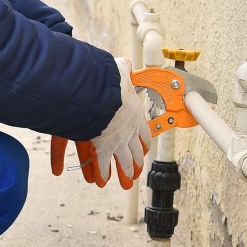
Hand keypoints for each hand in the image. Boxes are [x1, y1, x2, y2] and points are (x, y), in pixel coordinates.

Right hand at [49, 58, 149, 189]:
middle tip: (137, 171)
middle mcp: (129, 131)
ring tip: (126, 182)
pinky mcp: (104, 148)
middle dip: (137, 162)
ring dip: (126, 172)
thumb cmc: (111, 84)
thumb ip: (123, 70)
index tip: (145, 148)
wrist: (103, 97)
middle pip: (136, 151)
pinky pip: (103, 163)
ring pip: (124, 161)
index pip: (143, 132)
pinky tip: (101, 179)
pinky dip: (102, 172)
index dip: (144, 141)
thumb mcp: (120, 73)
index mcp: (135, 115)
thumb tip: (124, 65)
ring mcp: (118, 141)